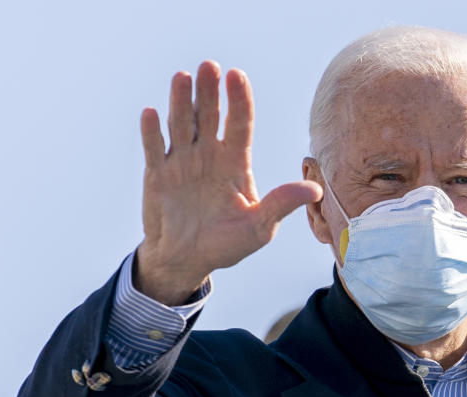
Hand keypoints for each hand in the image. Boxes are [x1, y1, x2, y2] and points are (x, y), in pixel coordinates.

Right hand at [135, 61, 322, 304]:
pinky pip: (154, 149)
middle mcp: (209, 155)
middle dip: (210, 91)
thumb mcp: (261, 227)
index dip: (239, 100)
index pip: (240, 124)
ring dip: (180, 101)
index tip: (238, 76)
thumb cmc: (228, 243)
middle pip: (210, 116)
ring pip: (181, 124)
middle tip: (210, 66)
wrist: (188, 260)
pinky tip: (151, 114)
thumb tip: (315, 189)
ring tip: (182, 77)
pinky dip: (151, 132)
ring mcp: (182, 162)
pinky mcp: (157, 174)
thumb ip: (282, 204)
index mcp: (236, 162)